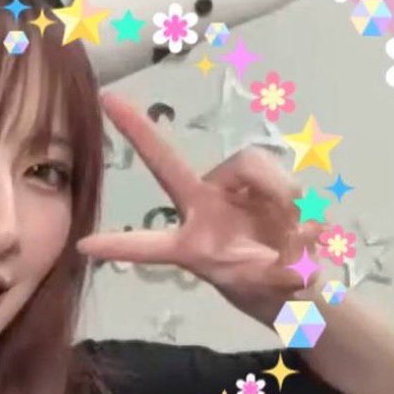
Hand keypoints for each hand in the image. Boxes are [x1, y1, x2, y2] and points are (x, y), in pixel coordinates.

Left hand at [77, 93, 323, 324]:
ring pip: (249, 164)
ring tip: (295, 233)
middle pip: (171, 167)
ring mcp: (236, 191)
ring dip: (279, 194)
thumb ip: (282, 274)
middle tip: (108, 100)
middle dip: (137, 133)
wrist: (304, 277)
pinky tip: (309, 229)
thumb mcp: (274, 292)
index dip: (119, 246)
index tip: (84, 245)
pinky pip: (288, 180)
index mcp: (191, 244)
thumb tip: (296, 251)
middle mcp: (205, 208)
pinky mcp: (270, 182)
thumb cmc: (271, 288)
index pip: (149, 244)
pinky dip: (305, 208)